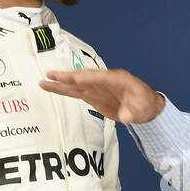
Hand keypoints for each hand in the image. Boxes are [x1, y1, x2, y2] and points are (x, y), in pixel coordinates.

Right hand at [39, 68, 165, 123]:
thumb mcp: (142, 109)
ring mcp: (97, 88)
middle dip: (68, 77)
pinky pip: (76, 92)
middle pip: (83, 77)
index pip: (99, 77)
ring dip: (60, 83)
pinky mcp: (93, 95)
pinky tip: (52, 88)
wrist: (145, 107)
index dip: (87, 78)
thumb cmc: (145, 104)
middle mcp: (104, 81)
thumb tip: (126, 116)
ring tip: (43, 80)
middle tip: (51, 74)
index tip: (74, 78)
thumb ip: (133, 112)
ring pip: (76, 84)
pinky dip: (64, 90)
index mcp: (118, 79)